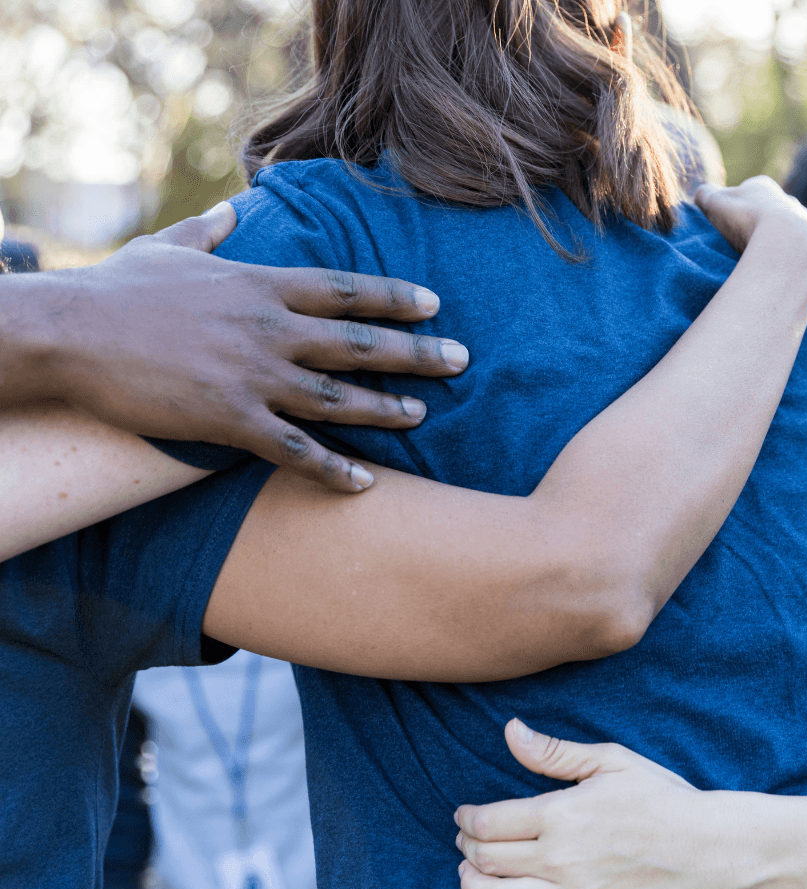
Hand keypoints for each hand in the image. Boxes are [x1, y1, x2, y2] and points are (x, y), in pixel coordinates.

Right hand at [1, 203, 468, 490]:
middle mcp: (269, 329)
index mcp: (260, 285)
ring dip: (385, 410)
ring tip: (423, 416)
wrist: (69, 333)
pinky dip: (332, 469)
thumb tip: (229, 211)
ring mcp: (253, 376)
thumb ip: (208, 232)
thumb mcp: (167, 248)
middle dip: (415, 353)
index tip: (435, 305)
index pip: (345, 289)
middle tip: (461, 361)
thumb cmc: (117, 290)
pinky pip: (293, 450)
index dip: (394, 297)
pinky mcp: (229, 420)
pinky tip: (364, 483)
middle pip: (359, 343)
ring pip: (337, 398)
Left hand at [454, 719, 738, 888]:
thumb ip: (554, 752)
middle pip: (487, 859)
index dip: (466, 819)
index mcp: (560, 814)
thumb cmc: (660, 796)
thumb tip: (509, 731)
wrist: (710, 846)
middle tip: (466, 841)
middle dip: (467, 848)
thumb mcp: (610, 760)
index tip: (463, 816)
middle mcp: (559, 859)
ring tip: (470, 874)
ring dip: (472, 886)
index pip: (488, 822)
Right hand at [694, 176, 806, 287]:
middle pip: (776, 216)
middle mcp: (794, 204)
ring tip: (775, 270)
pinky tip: (797, 281)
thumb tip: (702, 194)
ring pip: (802, 236)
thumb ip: (705, 195)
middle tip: (750, 252)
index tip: (729, 228)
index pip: (747, 196)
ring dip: (790, 249)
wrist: (788, 245)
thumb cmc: (747, 222)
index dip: (736, 212)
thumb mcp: (715, 204)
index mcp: (763, 189)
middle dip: (766, 230)